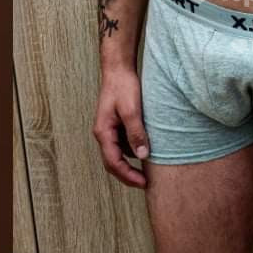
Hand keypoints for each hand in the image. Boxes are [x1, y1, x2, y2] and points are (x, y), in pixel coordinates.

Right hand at [93, 67, 148, 187]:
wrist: (119, 69)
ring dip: (131, 164)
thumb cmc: (123, 87)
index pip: (113, 163)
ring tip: (149, 169)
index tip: (143, 183)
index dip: (128, 176)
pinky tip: (147, 150)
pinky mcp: (117, 125)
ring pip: (118, 154)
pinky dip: (133, 151)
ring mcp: (109, 130)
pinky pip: (123, 144)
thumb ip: (136, 133)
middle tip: (146, 183)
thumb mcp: (132, 110)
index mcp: (103, 132)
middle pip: (113, 163)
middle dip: (127, 175)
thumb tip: (142, 156)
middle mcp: (104, 134)